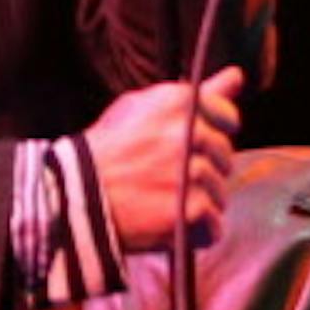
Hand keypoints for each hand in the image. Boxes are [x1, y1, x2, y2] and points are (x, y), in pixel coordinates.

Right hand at [82, 67, 245, 253]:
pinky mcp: (190, 209)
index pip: (226, 116)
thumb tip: (237, 76)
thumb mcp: (143, 107)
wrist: (72, 195)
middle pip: (225, 156)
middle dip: (205, 170)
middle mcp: (189, 133)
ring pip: (221, 193)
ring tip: (164, 203)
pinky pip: (214, 225)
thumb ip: (197, 94)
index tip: (191, 146)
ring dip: (200, 203)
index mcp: (179, 102)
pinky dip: (197, 233)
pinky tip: (171, 226)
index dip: (212, 135)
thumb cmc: (107, 149)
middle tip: (167, 179)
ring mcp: (191, 172)